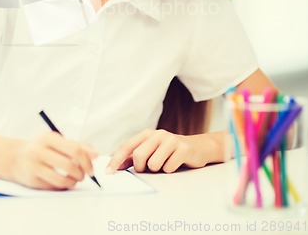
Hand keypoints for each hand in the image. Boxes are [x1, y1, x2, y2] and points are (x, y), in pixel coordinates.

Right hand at [11, 132, 97, 189]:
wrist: (18, 158)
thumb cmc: (44, 148)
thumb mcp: (59, 142)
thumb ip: (79, 146)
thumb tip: (95, 155)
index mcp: (49, 138)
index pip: (75, 149)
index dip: (86, 161)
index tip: (91, 169)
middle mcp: (40, 150)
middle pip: (69, 165)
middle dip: (81, 173)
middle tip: (83, 176)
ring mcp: (34, 166)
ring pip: (61, 180)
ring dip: (72, 182)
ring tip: (74, 180)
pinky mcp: (31, 180)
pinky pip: (53, 187)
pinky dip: (62, 187)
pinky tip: (63, 182)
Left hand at [106, 129, 221, 173]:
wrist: (198, 148)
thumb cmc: (170, 152)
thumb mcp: (152, 151)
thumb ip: (134, 157)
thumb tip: (116, 166)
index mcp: (147, 134)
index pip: (127, 146)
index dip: (116, 160)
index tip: (109, 173)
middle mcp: (158, 134)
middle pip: (139, 155)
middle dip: (141, 168)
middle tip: (148, 170)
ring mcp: (171, 140)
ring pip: (154, 163)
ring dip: (157, 170)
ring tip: (165, 165)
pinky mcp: (183, 148)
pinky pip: (169, 167)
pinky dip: (170, 170)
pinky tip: (176, 164)